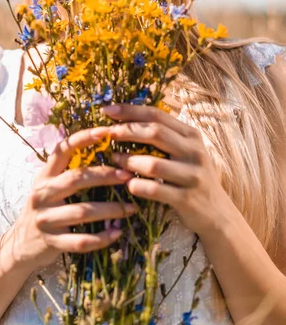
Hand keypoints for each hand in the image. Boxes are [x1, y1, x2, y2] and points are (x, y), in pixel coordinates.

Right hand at [13, 126, 138, 269]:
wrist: (20, 245)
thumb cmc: (44, 209)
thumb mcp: (49, 185)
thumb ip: (68, 170)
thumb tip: (104, 151)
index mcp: (44, 175)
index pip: (62, 149)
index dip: (83, 138)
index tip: (106, 131)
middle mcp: (42, 193)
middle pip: (76, 179)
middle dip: (105, 175)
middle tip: (128, 175)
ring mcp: (46, 218)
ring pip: (82, 211)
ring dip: (110, 209)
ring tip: (132, 208)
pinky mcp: (51, 241)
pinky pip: (81, 241)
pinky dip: (101, 238)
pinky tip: (117, 233)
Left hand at [102, 104, 232, 237]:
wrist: (217, 213)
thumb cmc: (191, 176)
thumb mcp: (184, 151)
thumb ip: (163, 136)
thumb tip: (125, 120)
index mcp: (191, 135)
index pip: (157, 115)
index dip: (130, 110)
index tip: (107, 110)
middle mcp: (194, 151)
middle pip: (155, 133)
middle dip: (127, 131)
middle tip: (107, 134)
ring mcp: (192, 175)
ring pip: (153, 164)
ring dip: (128, 161)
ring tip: (114, 160)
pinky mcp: (187, 199)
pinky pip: (155, 190)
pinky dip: (137, 186)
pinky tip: (128, 185)